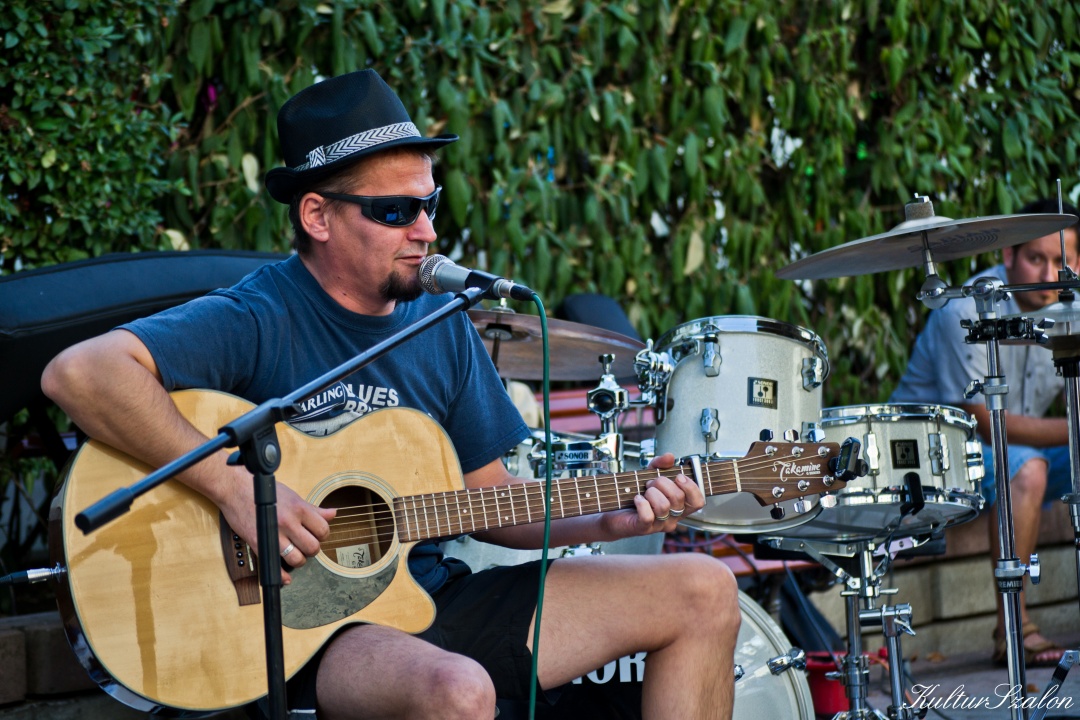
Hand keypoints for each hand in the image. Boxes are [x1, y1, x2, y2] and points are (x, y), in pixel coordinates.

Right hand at [218, 465, 335, 583]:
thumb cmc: (263, 491)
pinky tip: (285, 577)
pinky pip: (275, 567)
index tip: (315, 534)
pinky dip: (282, 577)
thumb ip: (313, 509)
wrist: (235, 489)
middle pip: (313, 547)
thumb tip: (333, 514)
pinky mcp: (259, 544)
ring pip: (297, 559)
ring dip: (298, 560)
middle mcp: (289, 522)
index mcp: (300, 508)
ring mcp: (274, 535)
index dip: (322, 534)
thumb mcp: (292, 496)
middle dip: (311, 549)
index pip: (323, 530)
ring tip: (294, 553)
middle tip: (305, 544)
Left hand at [602, 452, 704, 537]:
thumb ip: (661, 464)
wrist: (615, 510)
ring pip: (664, 506)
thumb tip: (670, 457)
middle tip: (651, 482)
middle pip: (678, 498)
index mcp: (680, 507)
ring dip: (651, 493)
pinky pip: (648, 515)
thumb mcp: (650, 474)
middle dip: (662, 483)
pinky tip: (637, 498)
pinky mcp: (644, 528)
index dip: (691, 487)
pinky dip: (641, 503)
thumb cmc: (637, 493)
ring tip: (644, 492)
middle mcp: (673, 518)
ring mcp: (659, 525)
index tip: (677, 477)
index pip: (698, 502)